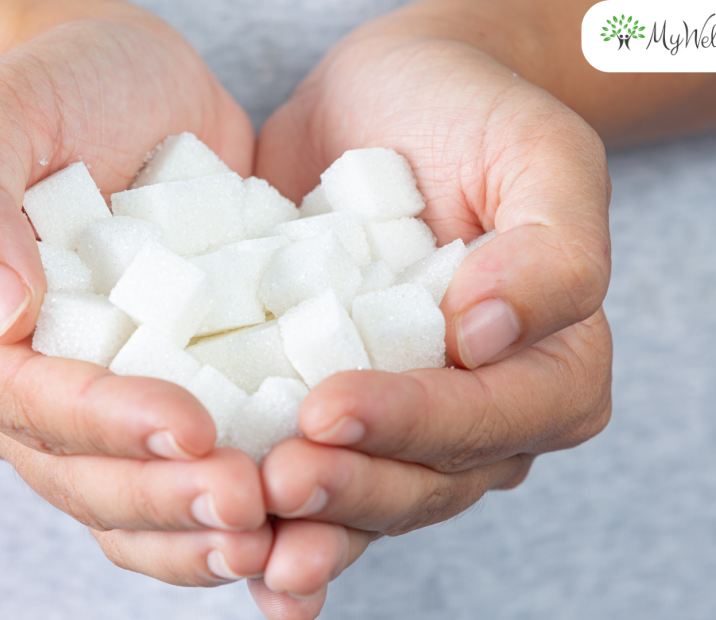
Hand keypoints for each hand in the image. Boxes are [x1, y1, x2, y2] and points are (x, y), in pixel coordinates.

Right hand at [0, 8, 272, 585]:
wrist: (137, 90)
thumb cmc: (61, 88)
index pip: (23, 401)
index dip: (103, 424)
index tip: (191, 427)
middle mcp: (17, 388)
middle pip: (75, 474)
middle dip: (159, 498)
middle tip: (248, 502)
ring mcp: (92, 402)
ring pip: (125, 501)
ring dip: (193, 532)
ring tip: (268, 535)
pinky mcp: (159, 397)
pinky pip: (178, 476)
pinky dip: (220, 513)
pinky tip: (281, 527)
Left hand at [247, 12, 612, 617]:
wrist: (387, 98)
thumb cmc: (471, 113)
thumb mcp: (538, 153)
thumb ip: (550, 250)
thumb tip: (488, 336)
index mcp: (552, 365)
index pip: (493, 417)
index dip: (415, 424)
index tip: (330, 408)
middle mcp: (483, 410)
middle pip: (429, 479)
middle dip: (352, 488)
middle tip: (278, 480)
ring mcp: (405, 418)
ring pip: (370, 495)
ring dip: (311, 520)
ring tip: (249, 519)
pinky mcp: (335, 404)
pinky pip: (317, 466)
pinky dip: (281, 512)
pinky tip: (235, 535)